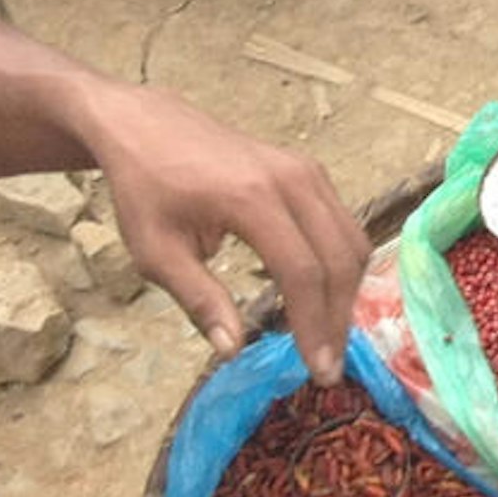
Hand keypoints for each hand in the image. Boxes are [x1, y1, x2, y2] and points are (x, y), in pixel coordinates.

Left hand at [81, 86, 368, 379]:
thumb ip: (199, 299)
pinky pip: (342, 224)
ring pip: (352, 240)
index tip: (317, 369)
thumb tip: (234, 349)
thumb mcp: (155, 252)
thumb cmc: (145, 189)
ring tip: (326, 336)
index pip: (302, 270)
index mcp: (251, 198)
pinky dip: (340, 266)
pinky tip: (322, 296)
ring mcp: (308, 171)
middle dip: (339, 317)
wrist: (148, 126)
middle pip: (339, 257)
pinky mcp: (311, 171)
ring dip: (346, 293)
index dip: (314, 324)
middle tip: (327, 365)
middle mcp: (293, 180)